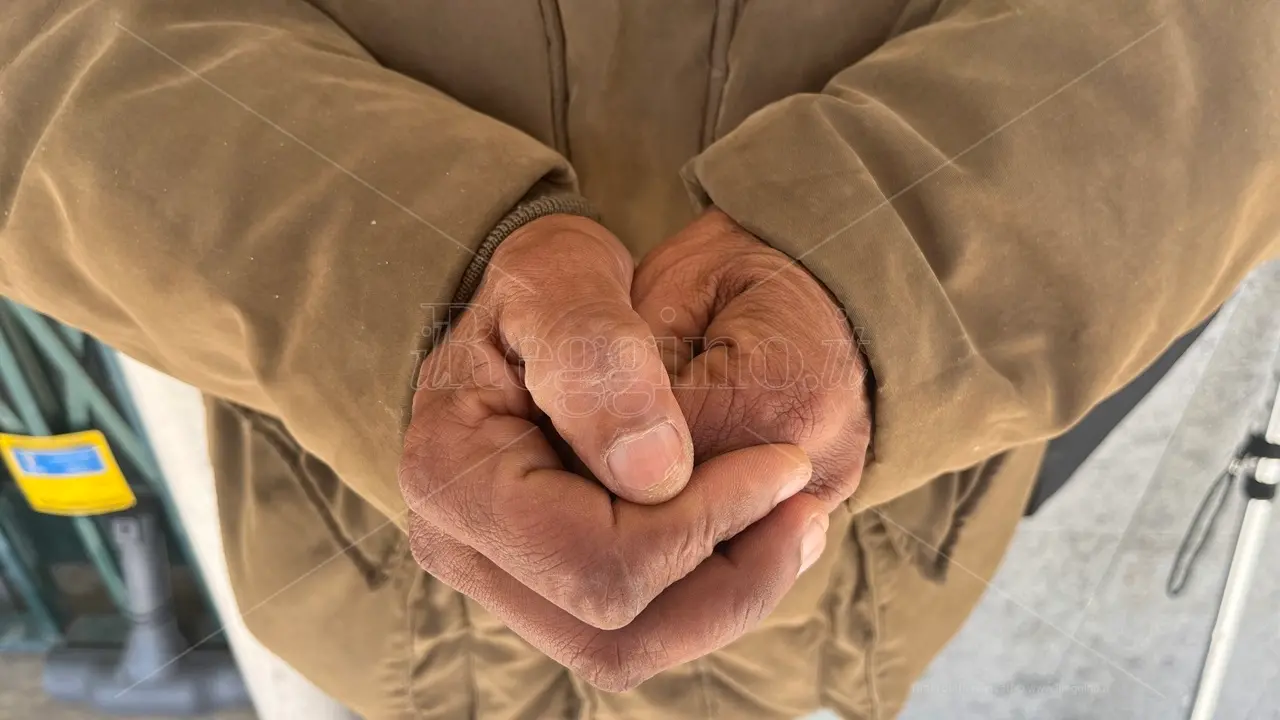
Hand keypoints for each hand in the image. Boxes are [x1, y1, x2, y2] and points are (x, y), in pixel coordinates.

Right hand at [399, 214, 830, 689]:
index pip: (594, 560)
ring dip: (727, 598)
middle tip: (801, 498)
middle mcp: (462, 548)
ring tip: (794, 520)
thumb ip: (596, 357)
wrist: (530, 312)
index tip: (782, 462)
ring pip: (629, 649)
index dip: (703, 524)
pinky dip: (709, 594)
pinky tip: (758, 529)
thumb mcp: (562, 276)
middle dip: (726, 576)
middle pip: (613, 634)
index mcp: (451, 475)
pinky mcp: (546, 589)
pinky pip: (639, 629)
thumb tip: (655, 472)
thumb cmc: (544, 286)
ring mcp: (502, 580)